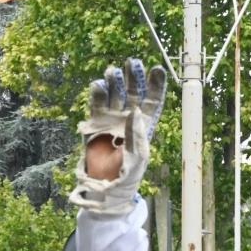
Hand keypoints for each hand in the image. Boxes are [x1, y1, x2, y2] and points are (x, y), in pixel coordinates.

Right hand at [71, 58, 167, 217]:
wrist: (104, 187)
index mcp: (145, 125)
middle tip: (132, 63)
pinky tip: (98, 86)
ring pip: (114, 94)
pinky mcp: (94, 124)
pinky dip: (97, 94)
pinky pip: (96, 105)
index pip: (152, 100)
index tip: (156, 70)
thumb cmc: (127, 175)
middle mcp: (128, 118)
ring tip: (112, 72)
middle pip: (133, 91)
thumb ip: (137, 134)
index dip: (155, 85)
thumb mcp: (138, 156)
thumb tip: (134, 111)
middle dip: (133, 77)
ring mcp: (111, 119)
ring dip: (114, 81)